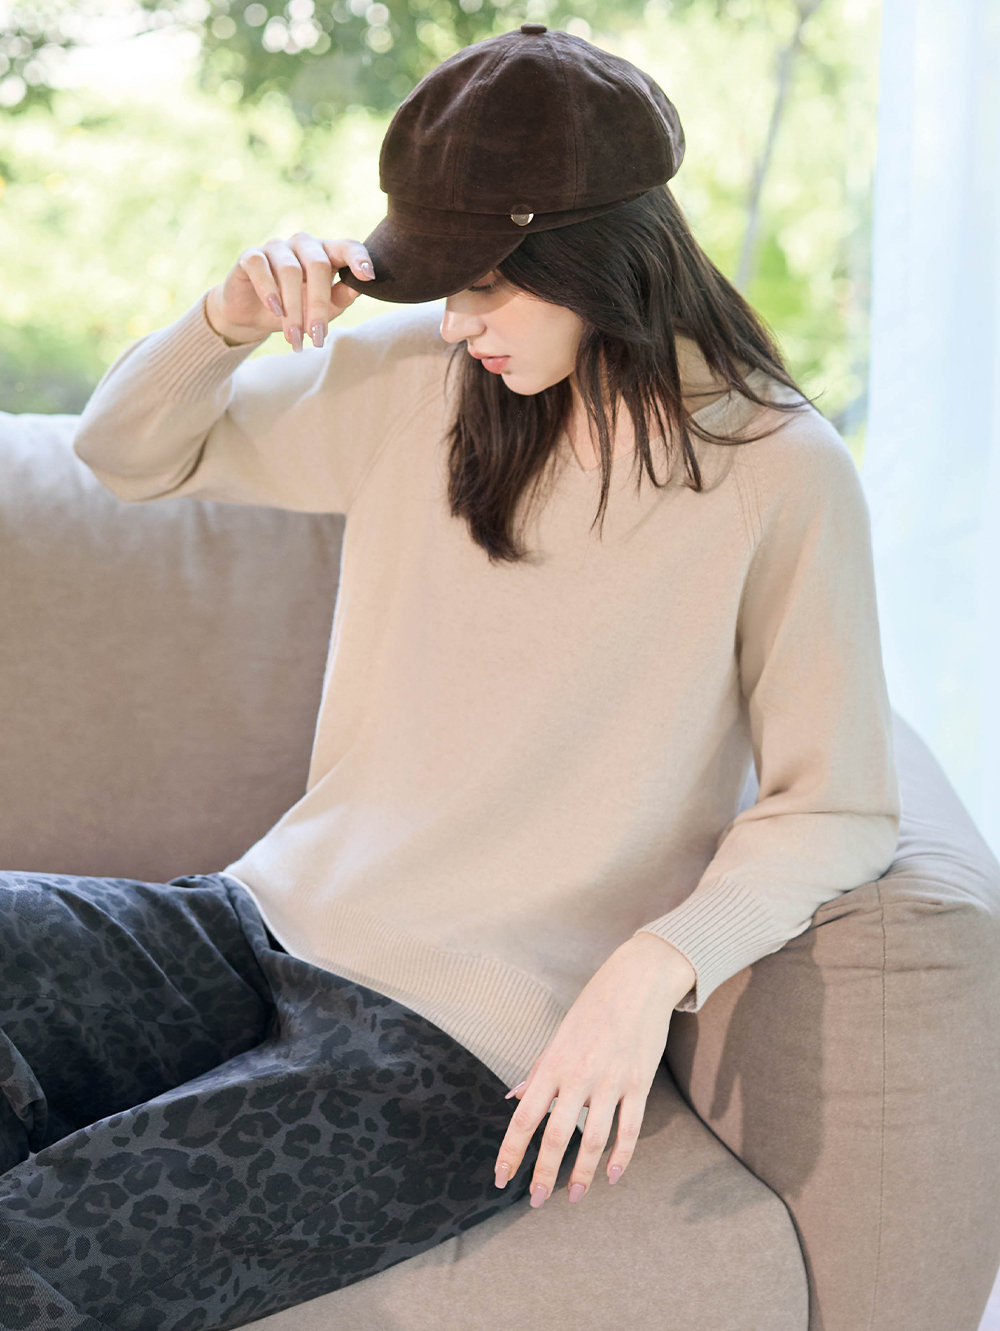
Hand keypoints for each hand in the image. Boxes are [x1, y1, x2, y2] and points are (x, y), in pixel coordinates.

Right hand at [204, 232, 375, 351]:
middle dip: (318, 305)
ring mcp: (276, 247)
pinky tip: (275, 310)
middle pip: (318, 265)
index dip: (359, 258)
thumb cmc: (296, 310)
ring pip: (289, 270)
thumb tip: (359, 287)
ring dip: (293, 309)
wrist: (253, 316)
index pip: (347, 247)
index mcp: (327, 253)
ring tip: (294, 338)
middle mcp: (303, 244)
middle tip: (317, 338)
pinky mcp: (250, 256)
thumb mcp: (324, 309)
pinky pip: (260, 266)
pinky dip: (268, 290)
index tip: (368, 276)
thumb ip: (342, 296)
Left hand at [493, 932, 695, 1207]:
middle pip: (557, 1136)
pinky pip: (629, 1130)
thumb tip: (515, 1099)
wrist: (637, 981)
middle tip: (535, 1201)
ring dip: (582, 1174)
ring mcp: (611, 1081)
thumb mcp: (559, 1035)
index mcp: (553, 1064)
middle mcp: (579, 1076)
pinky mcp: (639, 1083)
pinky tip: (611, 1176)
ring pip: (594, 1141)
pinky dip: (621, 1158)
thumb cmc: (594, 1007)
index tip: (501, 1178)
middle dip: (544, 1174)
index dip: (511, 1152)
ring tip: (573, 1196)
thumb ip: (539, 1071)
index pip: (525, 1117)